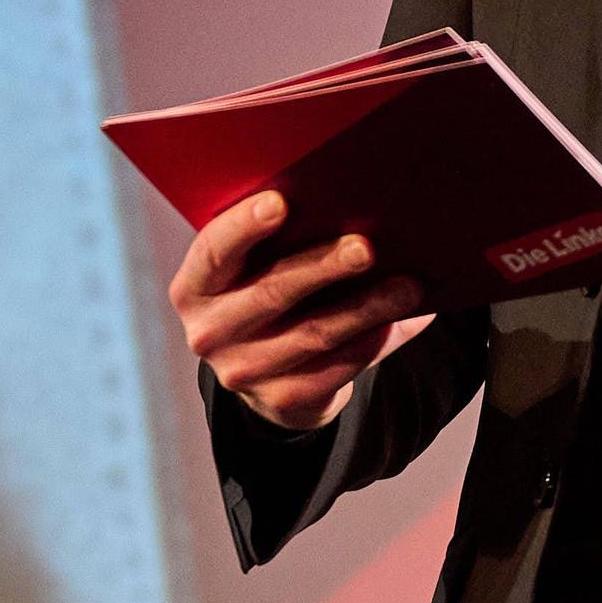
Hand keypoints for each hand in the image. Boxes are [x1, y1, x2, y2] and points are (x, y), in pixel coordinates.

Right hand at [168, 190, 432, 431]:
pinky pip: (337, 368)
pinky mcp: (282, 400)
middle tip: (365, 247)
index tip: (280, 202)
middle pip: (271, 293)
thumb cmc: (264, 294)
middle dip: (322, 267)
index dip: (244, 226)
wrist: (264, 374)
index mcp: (193, 288)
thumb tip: (353, 207)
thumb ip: (280, 242)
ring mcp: (243, 372)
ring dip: (366, 308)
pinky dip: (373, 341)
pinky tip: (403, 320)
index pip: (214, 252)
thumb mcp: (252, 269)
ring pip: (314, 333)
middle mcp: (209, 333)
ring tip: (407, 286)